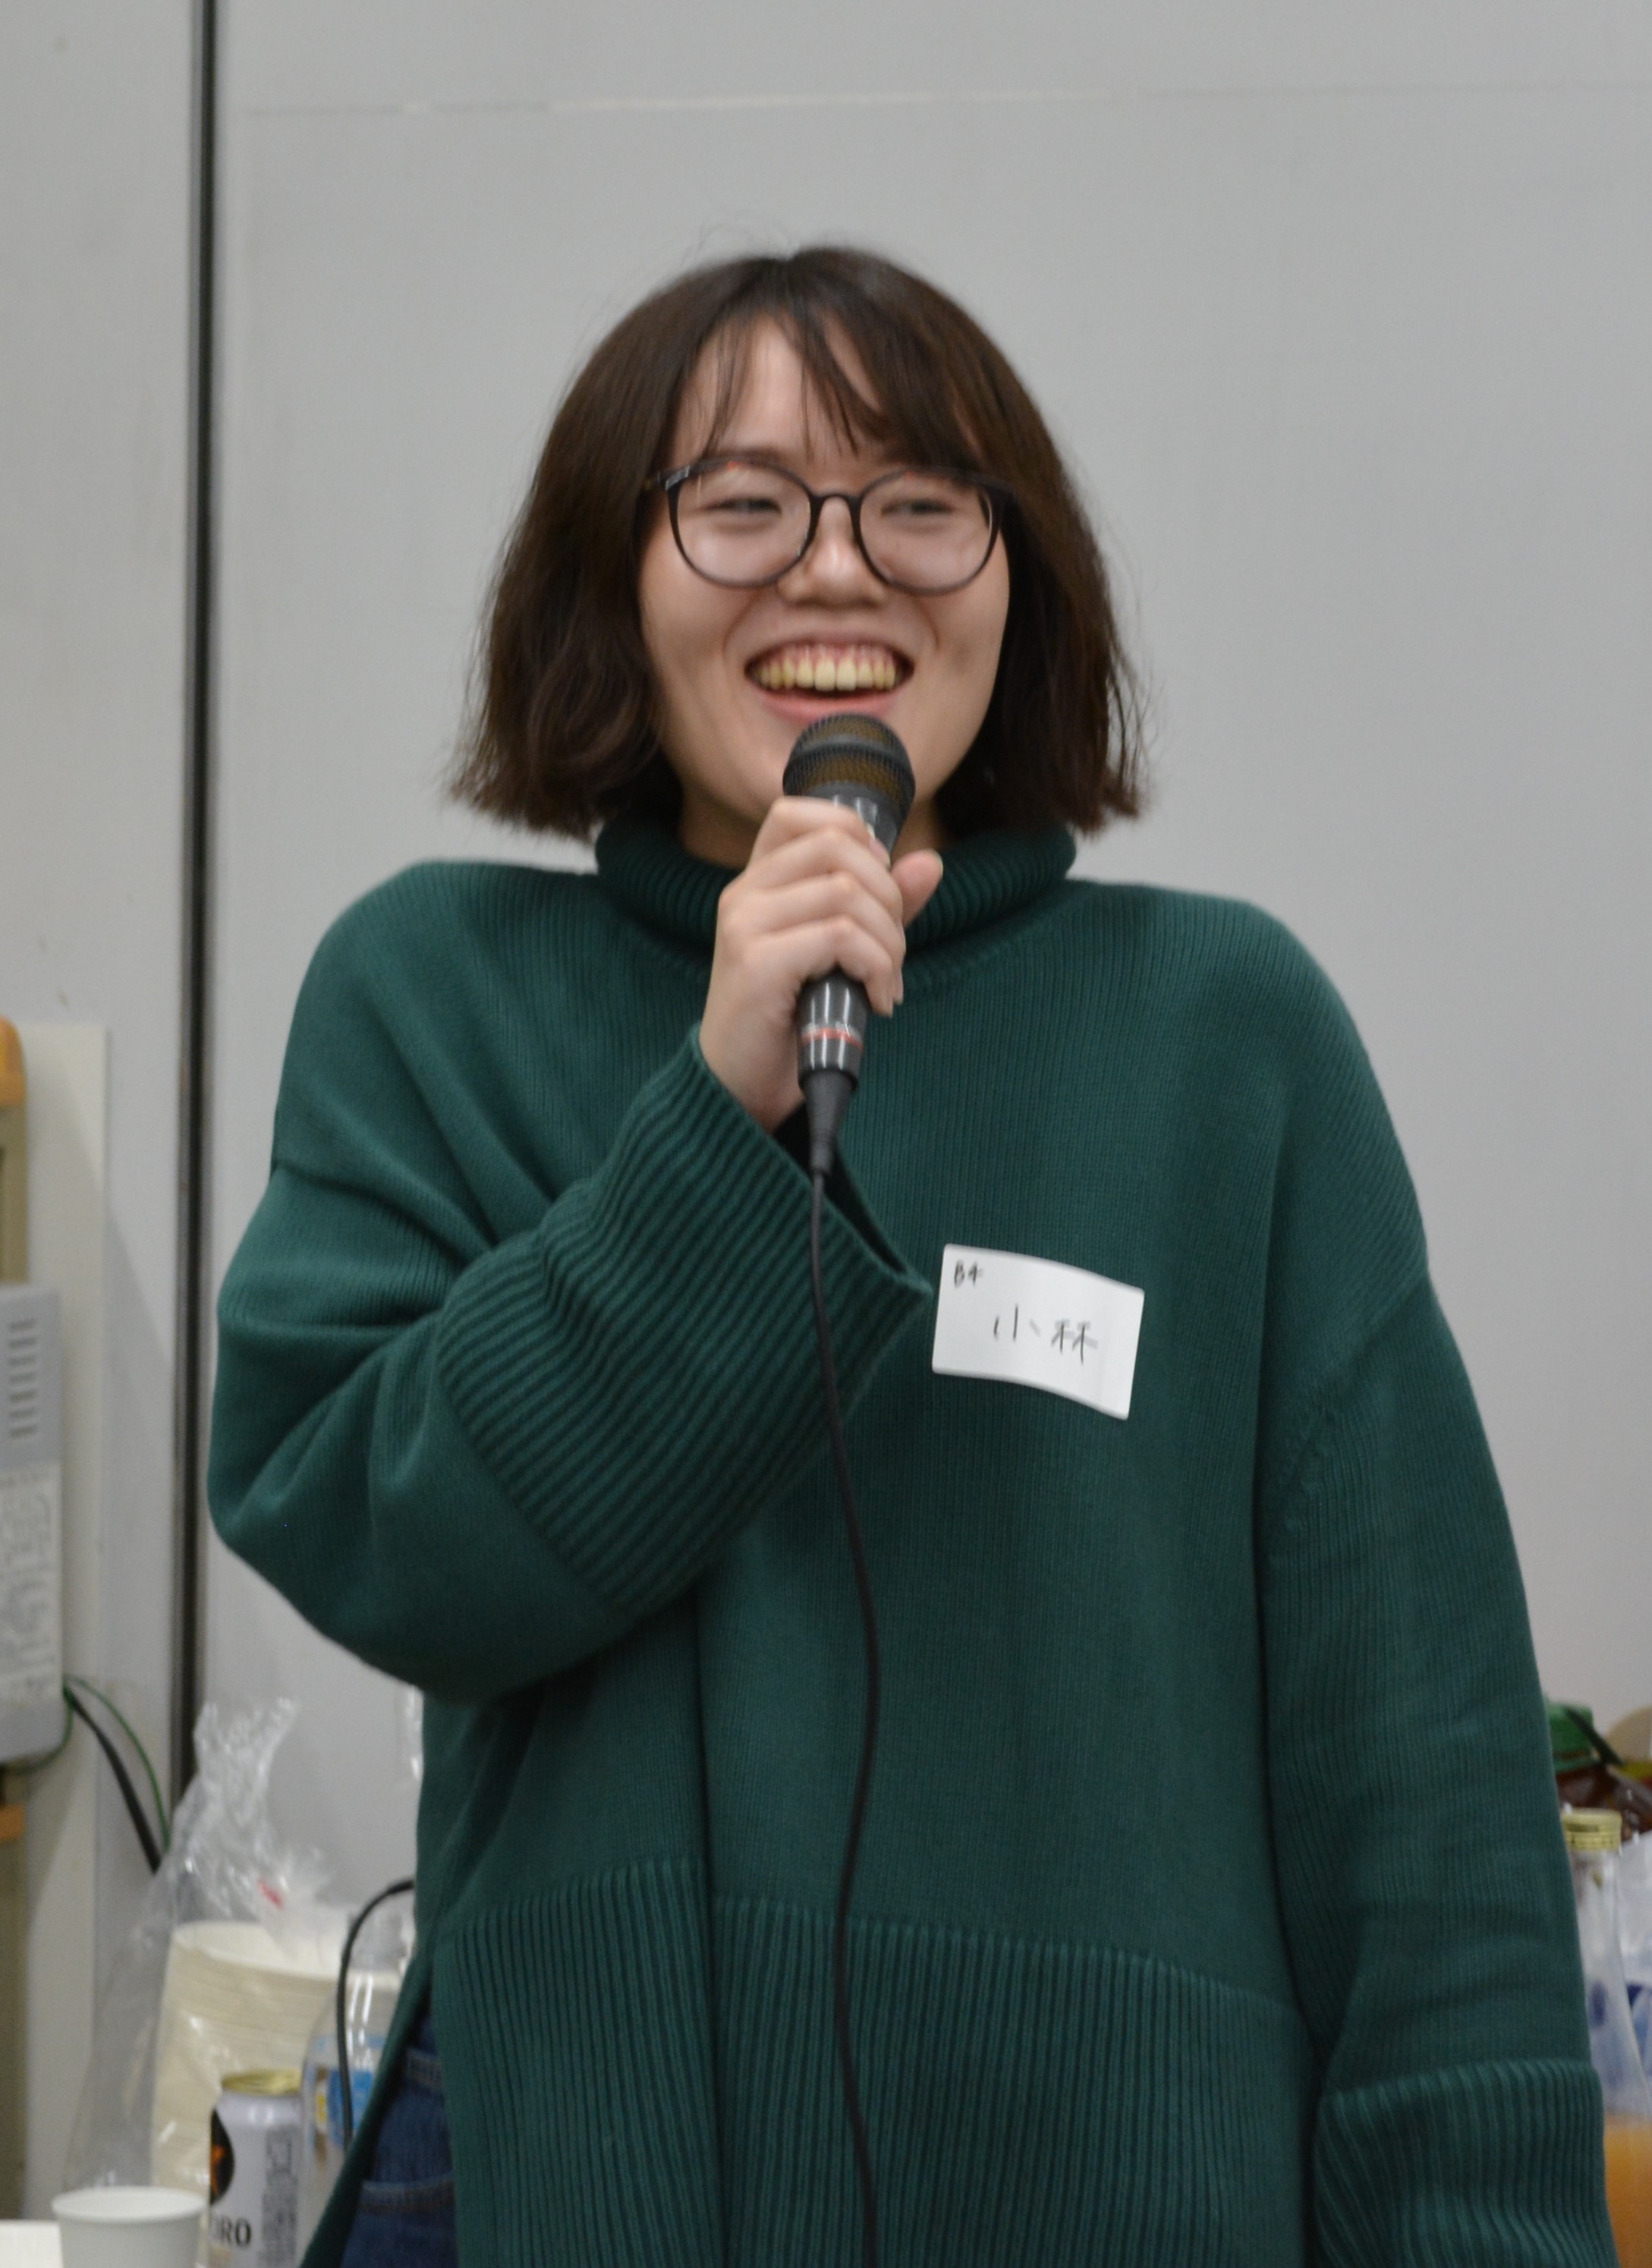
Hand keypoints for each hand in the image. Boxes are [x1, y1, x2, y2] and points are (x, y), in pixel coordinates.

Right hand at [698, 797, 943, 1130]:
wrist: (741, 1088)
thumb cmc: (790, 1022)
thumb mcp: (839, 955)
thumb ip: (879, 906)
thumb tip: (929, 862)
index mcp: (757, 883)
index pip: (798, 812)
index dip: (855, 836)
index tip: (877, 890)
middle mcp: (743, 894)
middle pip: (837, 845)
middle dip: (888, 897)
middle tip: (892, 951)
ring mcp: (745, 925)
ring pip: (845, 891)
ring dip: (888, 941)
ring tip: (886, 982)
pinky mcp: (757, 962)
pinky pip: (839, 936)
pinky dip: (876, 967)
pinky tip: (877, 1000)